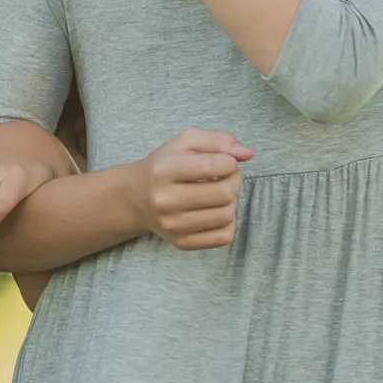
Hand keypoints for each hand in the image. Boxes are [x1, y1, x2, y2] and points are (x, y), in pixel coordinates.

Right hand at [136, 127, 252, 251]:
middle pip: (224, 193)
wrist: (135, 198)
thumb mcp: (186, 141)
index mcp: (163, 170)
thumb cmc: (165, 165)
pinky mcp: (181, 242)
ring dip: (231, 202)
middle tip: (226, 177)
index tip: (225, 162)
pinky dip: (227, 223)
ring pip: (226, 215)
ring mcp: (172, 225)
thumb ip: (219, 140)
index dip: (230, 162)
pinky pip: (224, 237)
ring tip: (219, 194)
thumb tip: (247, 153)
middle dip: (234, 181)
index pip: (214, 166)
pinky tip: (215, 211)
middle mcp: (165, 200)